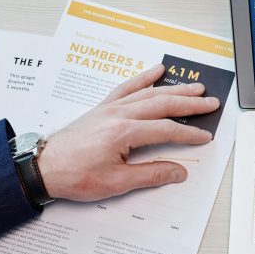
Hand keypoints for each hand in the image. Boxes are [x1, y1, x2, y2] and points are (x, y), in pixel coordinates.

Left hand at [37, 64, 219, 201]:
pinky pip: (127, 87)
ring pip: (149, 93)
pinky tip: (156, 71)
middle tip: (211, 102)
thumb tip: (177, 171)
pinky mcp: (102, 108)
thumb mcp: (116, 182)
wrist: (43, 167)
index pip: (167, 130)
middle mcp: (119, 115)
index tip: (204, 137)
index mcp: (124, 132)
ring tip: (195, 87)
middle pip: (163, 104)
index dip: (189, 134)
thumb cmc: (74, 175)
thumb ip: (150, 175)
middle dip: (190, 103)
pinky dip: (143, 78)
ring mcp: (110, 108)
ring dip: (174, 89)